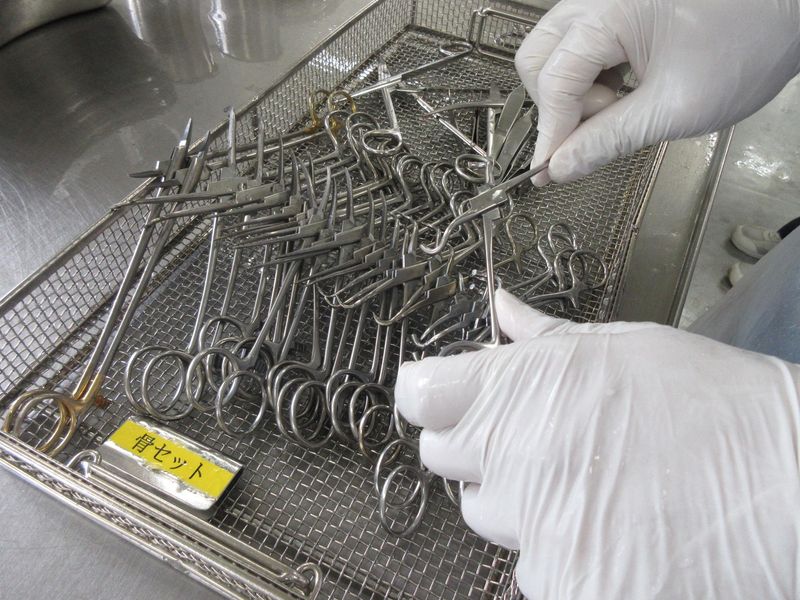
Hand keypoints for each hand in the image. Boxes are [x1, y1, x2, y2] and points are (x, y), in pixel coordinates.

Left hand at [395, 289, 799, 598]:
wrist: (794, 489)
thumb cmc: (717, 408)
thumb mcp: (625, 348)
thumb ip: (545, 337)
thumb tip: (502, 311)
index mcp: (518, 391)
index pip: (421, 394)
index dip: (433, 393)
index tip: (448, 395)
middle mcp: (514, 462)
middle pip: (448, 460)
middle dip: (481, 448)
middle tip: (538, 440)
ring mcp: (537, 534)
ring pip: (494, 520)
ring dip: (525, 505)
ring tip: (594, 487)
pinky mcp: (568, 589)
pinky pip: (535, 569)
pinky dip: (563, 552)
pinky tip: (616, 531)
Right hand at [515, 0, 799, 184]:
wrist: (788, 9)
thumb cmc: (746, 48)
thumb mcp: (674, 108)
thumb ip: (608, 140)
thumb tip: (560, 167)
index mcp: (610, 12)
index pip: (555, 80)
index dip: (551, 132)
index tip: (550, 172)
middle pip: (539, 57)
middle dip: (556, 104)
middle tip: (593, 130)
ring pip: (554, 50)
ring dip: (572, 90)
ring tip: (617, 108)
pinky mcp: (616, 5)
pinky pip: (578, 43)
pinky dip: (589, 74)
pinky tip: (621, 90)